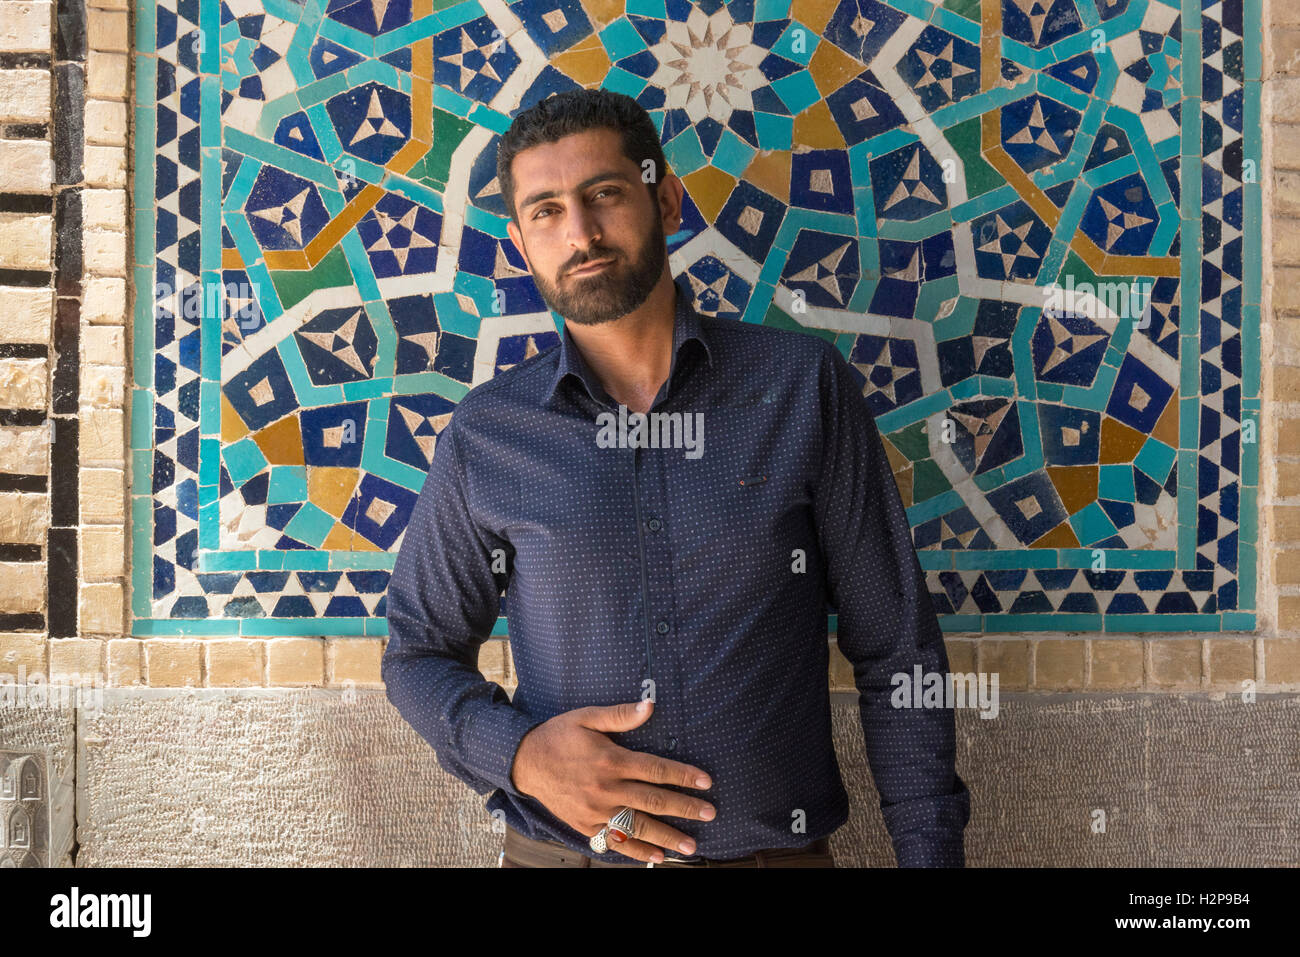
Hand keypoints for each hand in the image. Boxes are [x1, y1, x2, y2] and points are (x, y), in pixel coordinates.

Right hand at [510, 698, 715, 862]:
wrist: (524, 762)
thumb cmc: (559, 735)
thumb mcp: (587, 717)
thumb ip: (621, 715)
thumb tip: (650, 706)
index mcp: (611, 760)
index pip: (656, 769)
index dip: (683, 776)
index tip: (706, 782)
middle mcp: (607, 788)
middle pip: (654, 800)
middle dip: (685, 808)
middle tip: (710, 814)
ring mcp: (596, 810)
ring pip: (639, 826)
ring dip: (668, 836)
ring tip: (692, 846)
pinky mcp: (586, 825)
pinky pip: (616, 842)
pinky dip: (637, 851)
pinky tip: (658, 857)